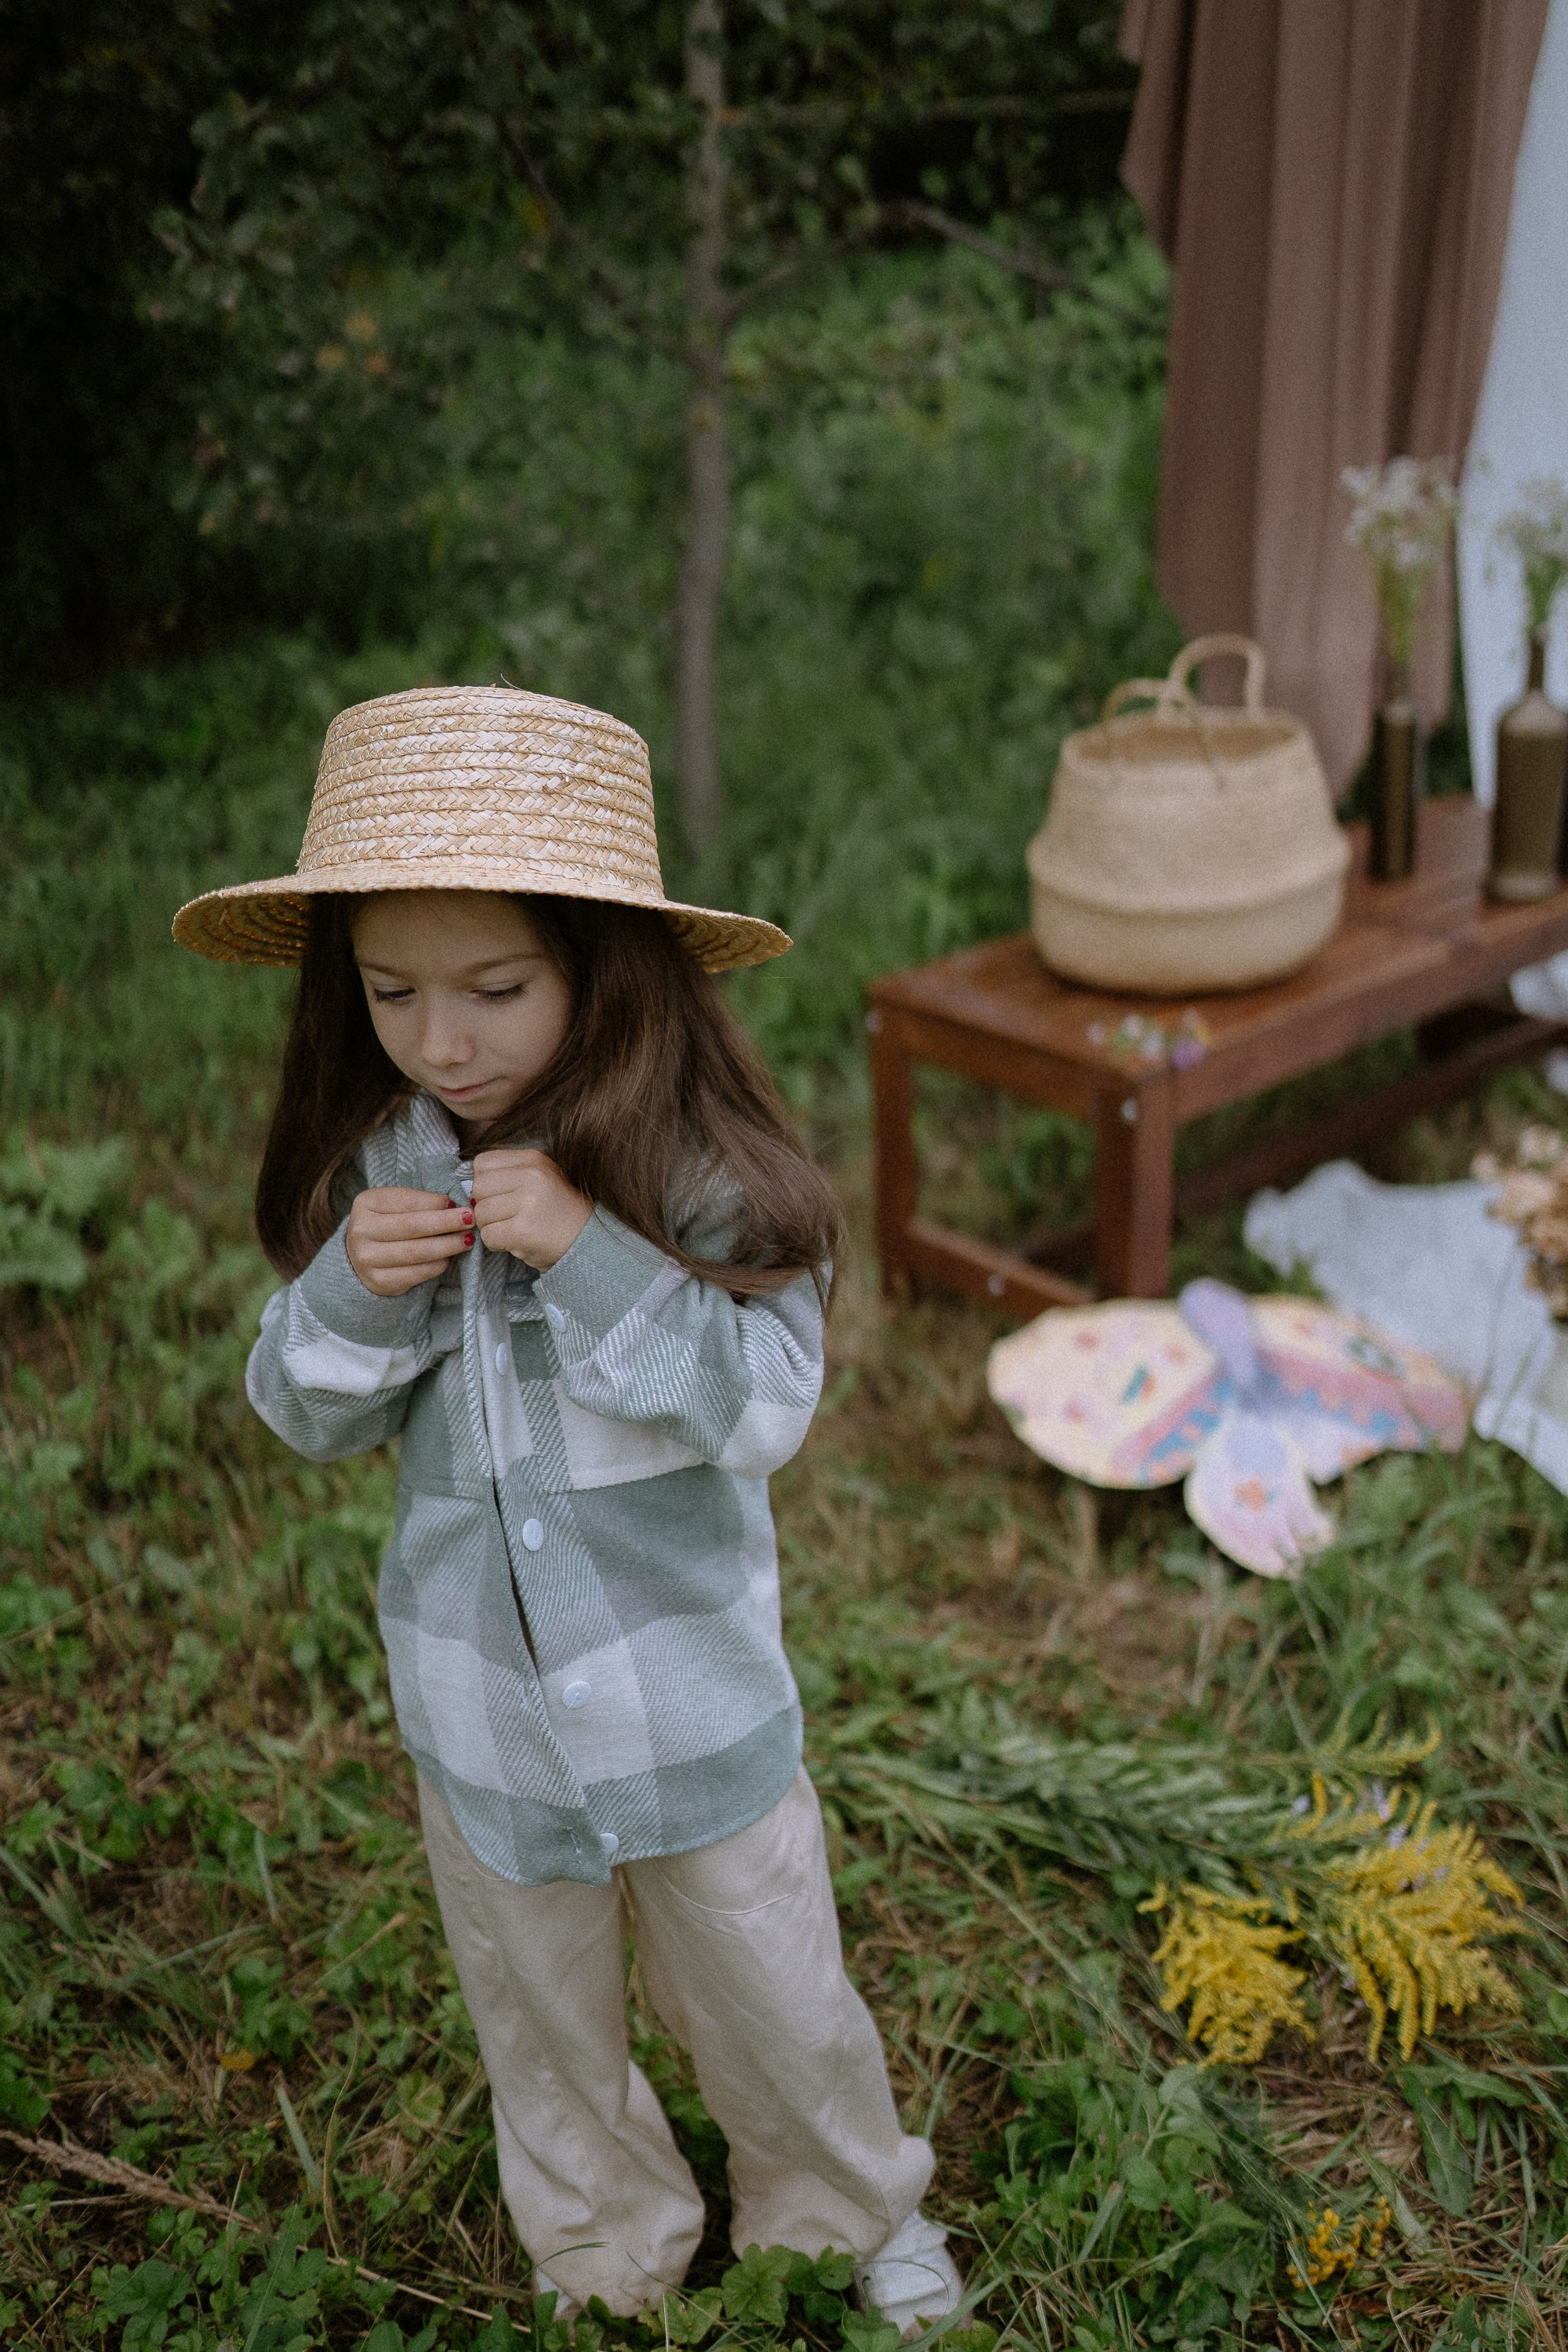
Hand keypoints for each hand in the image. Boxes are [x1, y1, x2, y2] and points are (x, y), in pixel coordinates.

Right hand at [345, 1187, 472, 1295]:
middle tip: (470, 1220)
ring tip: (467, 1240)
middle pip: (411, 1226)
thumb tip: (454, 1205)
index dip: (434, 1203)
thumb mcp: (396, 1206)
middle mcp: (361, 1230)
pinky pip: (416, 1273)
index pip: (405, 1200)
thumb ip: (421, 1202)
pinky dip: (437, 1265)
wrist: (362, 1258)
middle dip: (445, 1223)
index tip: (458, 1204)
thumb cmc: (388, 1225)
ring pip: (416, 1252)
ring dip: (447, 1245)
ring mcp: (368, 1258)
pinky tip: (450, 1258)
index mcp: (366, 1203)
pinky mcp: (380, 1281)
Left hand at [471, 1149, 591, 1270]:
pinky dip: (497, 1244)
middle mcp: (531, 1176)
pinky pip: (488, 1236)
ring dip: (492, 1227)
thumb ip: (507, 1175)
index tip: (502, 1196)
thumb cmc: (557, 1212)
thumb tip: (467, 1185)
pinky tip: (516, 1242)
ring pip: (481, 1213)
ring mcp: (528, 1202)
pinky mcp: (523, 1230)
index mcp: (533, 1158)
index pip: (482, 1163)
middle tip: (508, 1217)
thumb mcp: (539, 1179)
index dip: (485, 1183)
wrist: (588, 1241)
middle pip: (478, 1188)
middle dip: (486, 1206)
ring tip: (515, 1229)